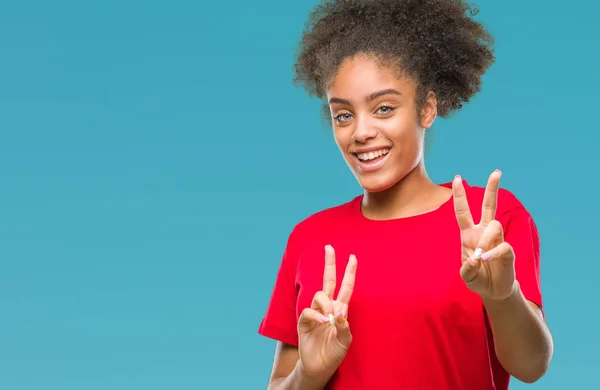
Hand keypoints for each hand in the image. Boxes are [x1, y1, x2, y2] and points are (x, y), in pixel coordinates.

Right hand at [297, 245, 356, 380]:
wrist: (320, 367)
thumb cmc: (334, 353)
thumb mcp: (346, 341)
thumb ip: (345, 327)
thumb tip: (339, 313)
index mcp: (340, 309)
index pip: (345, 287)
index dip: (349, 272)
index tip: (353, 257)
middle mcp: (328, 307)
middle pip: (329, 280)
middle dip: (329, 263)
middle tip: (329, 247)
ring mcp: (315, 312)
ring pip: (320, 295)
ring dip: (327, 303)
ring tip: (330, 318)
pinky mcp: (304, 321)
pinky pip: (309, 310)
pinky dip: (317, 314)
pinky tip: (323, 321)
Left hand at [452, 170, 516, 301]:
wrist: (493, 291)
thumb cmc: (477, 278)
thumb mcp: (466, 275)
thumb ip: (467, 268)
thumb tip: (476, 258)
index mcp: (469, 234)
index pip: (463, 211)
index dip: (460, 195)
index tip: (457, 178)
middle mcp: (484, 233)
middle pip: (489, 206)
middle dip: (492, 188)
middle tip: (497, 172)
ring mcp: (497, 240)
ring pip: (495, 225)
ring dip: (486, 239)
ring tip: (482, 256)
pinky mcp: (508, 250)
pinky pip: (502, 245)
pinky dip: (493, 252)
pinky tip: (486, 259)